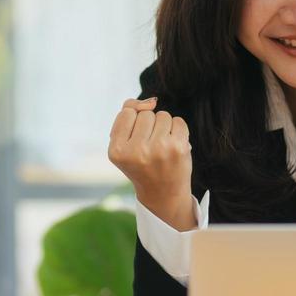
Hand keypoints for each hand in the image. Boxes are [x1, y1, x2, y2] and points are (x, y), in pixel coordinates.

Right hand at [108, 97, 196, 230]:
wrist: (163, 194)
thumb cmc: (142, 165)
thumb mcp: (124, 144)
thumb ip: (128, 115)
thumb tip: (150, 102)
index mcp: (117, 150)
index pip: (126, 113)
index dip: (133, 123)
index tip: (136, 141)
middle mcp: (136, 151)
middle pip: (145, 114)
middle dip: (149, 126)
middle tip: (150, 148)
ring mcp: (159, 149)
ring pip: (162, 115)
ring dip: (164, 127)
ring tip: (161, 147)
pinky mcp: (178, 148)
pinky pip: (178, 121)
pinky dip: (177, 130)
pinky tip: (173, 146)